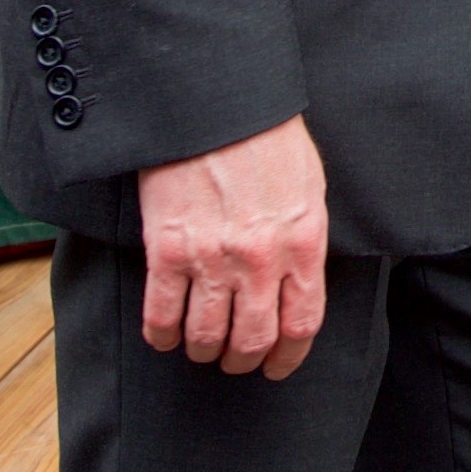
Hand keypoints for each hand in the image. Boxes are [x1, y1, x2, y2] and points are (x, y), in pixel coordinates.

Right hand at [136, 114, 329, 378]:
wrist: (214, 106)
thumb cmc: (265, 137)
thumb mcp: (307, 187)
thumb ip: (305, 239)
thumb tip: (299, 278)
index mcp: (302, 244)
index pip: (301, 324)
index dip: (287, 357)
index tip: (276, 366)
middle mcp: (260, 261)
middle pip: (253, 339)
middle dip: (243, 360)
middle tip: (235, 360)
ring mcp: (212, 258)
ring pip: (207, 335)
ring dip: (203, 351)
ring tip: (201, 348)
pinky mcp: (168, 250)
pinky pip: (163, 314)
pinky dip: (163, 335)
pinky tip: (166, 336)